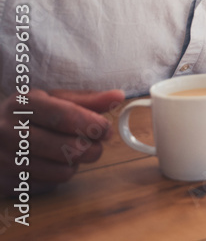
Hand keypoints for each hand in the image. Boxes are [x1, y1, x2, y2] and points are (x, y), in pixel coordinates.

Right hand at [1, 88, 124, 194]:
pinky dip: (57, 176)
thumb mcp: (52, 100)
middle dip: (93, 148)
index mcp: (22, 105)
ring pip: (63, 171)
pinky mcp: (7, 184)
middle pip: (67, 148)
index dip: (91, 124)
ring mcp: (5, 160)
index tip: (106, 129)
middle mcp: (8, 131)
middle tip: (97, 144)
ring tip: (68, 151)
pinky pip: (50, 185)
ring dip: (75, 163)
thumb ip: (86, 100)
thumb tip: (118, 96)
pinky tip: (49, 163)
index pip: (63, 116)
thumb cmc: (29, 116)